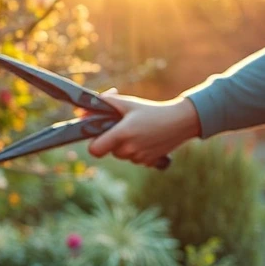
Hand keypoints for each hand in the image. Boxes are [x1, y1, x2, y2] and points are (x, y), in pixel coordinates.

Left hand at [87, 89, 201, 166]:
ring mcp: (139, 157)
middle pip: (109, 151)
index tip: (100, 135)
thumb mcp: (128, 103)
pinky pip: (134, 159)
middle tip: (124, 127)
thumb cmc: (152, 110)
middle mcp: (129, 149)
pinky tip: (146, 139)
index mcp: (122, 134)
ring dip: (125, 146)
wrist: (181, 121)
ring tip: (138, 131)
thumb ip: (105, 103)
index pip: (95, 150)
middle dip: (112, 141)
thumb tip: (83, 111)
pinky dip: (137, 150)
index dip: (94, 143)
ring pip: (122, 155)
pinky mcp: (148, 162)